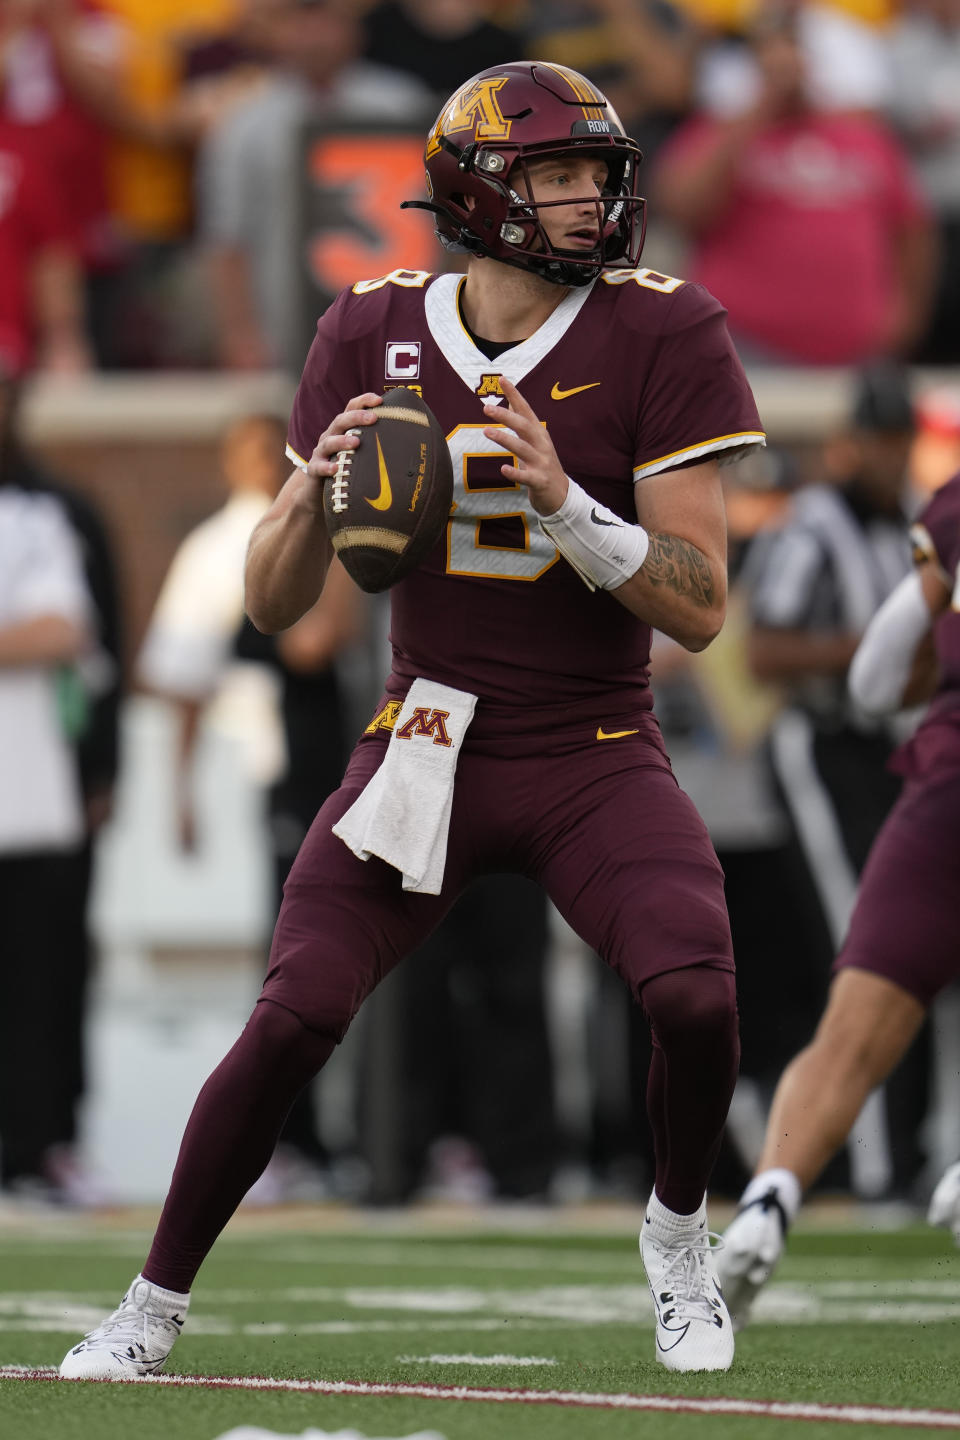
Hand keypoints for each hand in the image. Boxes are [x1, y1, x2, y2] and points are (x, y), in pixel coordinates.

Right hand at [297, 393, 382, 514]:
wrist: (320, 493)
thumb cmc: (348, 470)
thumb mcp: (362, 456)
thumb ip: (378, 447)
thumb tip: (412, 447)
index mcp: (344, 430)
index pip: (352, 408)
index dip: (364, 401)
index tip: (380, 400)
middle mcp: (331, 437)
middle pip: (341, 421)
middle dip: (357, 417)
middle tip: (373, 418)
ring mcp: (321, 453)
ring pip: (329, 442)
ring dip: (342, 440)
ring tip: (356, 442)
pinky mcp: (314, 470)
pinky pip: (318, 467)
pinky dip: (326, 467)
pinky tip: (335, 469)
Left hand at [482, 378, 568, 516]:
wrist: (561, 495)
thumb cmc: (543, 465)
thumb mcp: (535, 442)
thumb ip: (523, 423)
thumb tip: (508, 403)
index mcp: (539, 434)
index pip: (526, 410)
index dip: (515, 395)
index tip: (502, 379)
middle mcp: (542, 445)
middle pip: (524, 427)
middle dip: (506, 416)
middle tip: (486, 408)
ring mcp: (541, 463)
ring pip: (522, 448)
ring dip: (505, 439)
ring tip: (487, 431)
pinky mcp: (539, 481)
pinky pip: (525, 476)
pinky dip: (515, 472)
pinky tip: (503, 468)